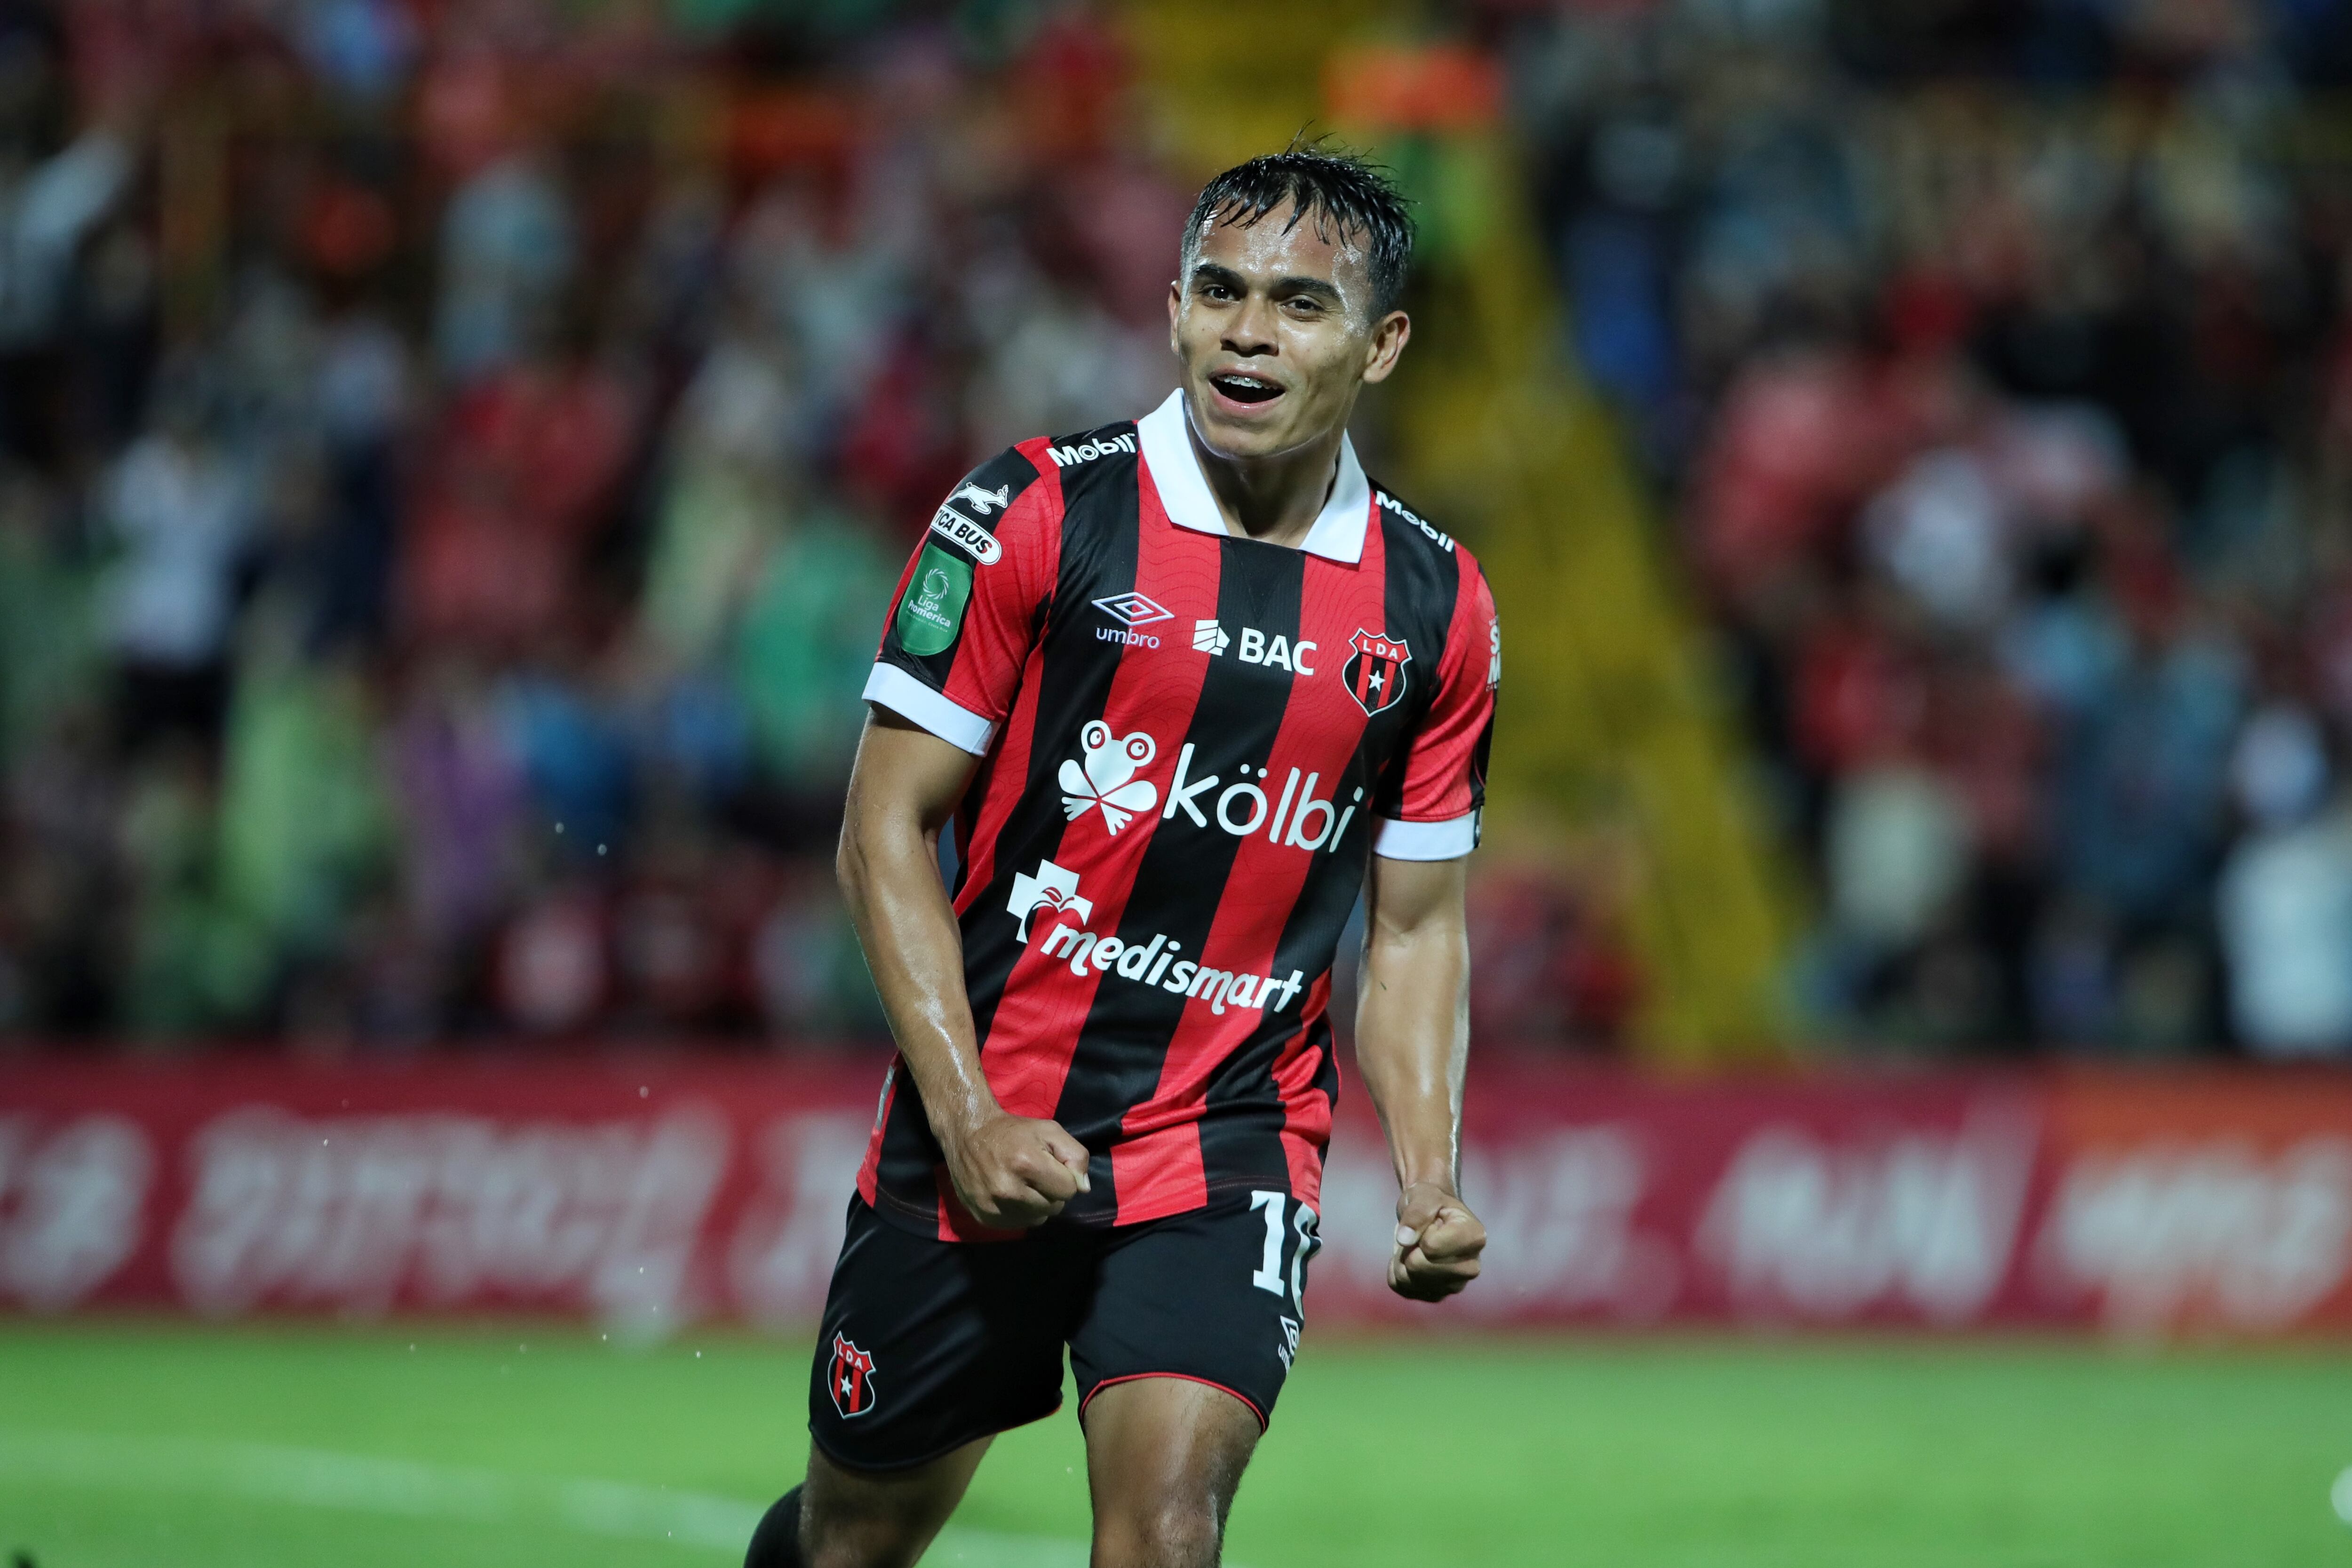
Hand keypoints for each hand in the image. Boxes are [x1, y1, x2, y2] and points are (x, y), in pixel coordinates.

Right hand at [938, 1109, 1091, 1227]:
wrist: (968, 1134)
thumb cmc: (1014, 1131)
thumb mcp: (1050, 1131)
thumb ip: (1075, 1155)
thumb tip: (1083, 1188)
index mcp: (1027, 1164)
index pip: (1068, 1190)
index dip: (1065, 1177)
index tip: (1051, 1166)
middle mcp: (1009, 1190)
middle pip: (1054, 1207)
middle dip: (1051, 1192)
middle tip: (1037, 1175)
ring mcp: (993, 1207)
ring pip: (1037, 1219)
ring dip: (1037, 1205)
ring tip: (1024, 1185)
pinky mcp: (984, 1218)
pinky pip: (1017, 1225)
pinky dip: (1020, 1213)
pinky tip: (1011, 1195)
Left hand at [1389, 1180, 1484, 1301]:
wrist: (1433, 1215)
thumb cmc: (1431, 1202)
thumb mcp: (1424, 1195)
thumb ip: (1417, 1212)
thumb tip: (1404, 1240)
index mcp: (1475, 1237)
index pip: (1431, 1247)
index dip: (1422, 1231)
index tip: (1433, 1222)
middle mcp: (1471, 1267)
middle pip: (1418, 1266)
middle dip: (1409, 1247)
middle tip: (1421, 1234)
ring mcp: (1455, 1285)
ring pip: (1408, 1280)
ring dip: (1402, 1258)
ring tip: (1416, 1245)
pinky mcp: (1437, 1295)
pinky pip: (1401, 1287)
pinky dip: (1398, 1270)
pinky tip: (1412, 1257)